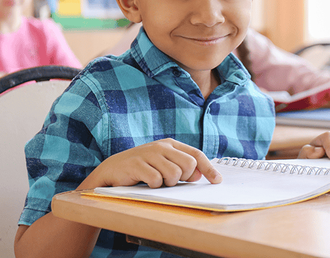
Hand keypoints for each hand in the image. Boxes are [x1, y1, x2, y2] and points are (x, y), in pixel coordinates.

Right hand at [80, 138, 221, 189]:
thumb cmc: (143, 169)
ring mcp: (149, 154)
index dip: (209, 168)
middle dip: (184, 177)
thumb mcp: (164, 166)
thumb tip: (200, 175)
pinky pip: (156, 180)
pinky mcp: (137, 164)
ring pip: (174, 173)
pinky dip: (154, 185)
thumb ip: (182, 168)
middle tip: (171, 181)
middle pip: (189, 164)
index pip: (197, 155)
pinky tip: (146, 182)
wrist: (112, 170)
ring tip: (157, 181)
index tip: (217, 181)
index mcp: (171, 144)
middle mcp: (162, 146)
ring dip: (168, 183)